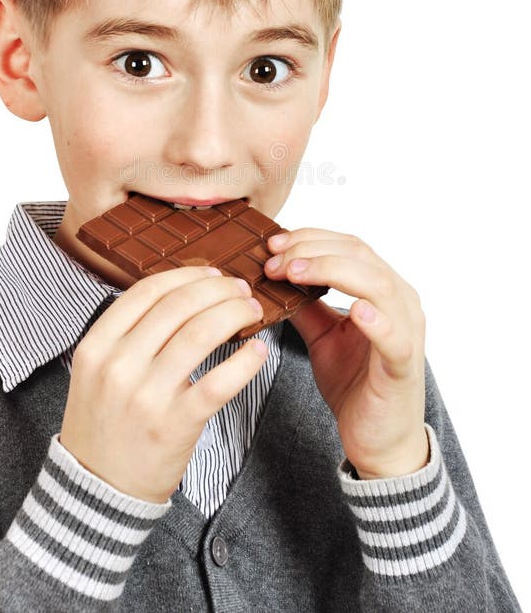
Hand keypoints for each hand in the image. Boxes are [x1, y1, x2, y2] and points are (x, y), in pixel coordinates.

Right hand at [59, 266, 266, 502]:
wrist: (98, 488)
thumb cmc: (105, 423)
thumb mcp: (96, 371)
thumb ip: (127, 334)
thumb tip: (181, 295)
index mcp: (97, 346)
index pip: (147, 292)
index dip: (186, 275)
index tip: (210, 273)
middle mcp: (119, 365)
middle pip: (179, 306)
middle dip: (218, 289)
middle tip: (240, 289)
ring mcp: (147, 395)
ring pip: (200, 334)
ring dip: (234, 313)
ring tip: (251, 310)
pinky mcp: (176, 423)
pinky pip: (220, 381)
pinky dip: (246, 361)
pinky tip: (258, 350)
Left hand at [265, 229, 428, 478]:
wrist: (378, 440)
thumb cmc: (356, 383)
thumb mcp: (322, 336)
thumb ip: (305, 305)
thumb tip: (272, 277)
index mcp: (382, 289)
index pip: (348, 245)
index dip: (309, 238)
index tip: (272, 244)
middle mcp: (400, 301)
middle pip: (359, 254)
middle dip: (311, 250)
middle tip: (273, 260)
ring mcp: (406, 330)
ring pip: (377, 283)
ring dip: (332, 271)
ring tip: (294, 273)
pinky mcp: (403, 364)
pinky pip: (394, 336)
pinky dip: (376, 319)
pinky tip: (354, 310)